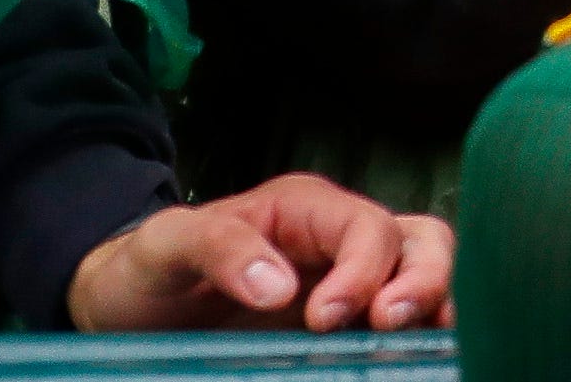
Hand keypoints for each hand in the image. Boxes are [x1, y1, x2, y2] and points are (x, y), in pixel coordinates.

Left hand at [68, 178, 452, 331]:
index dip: (361, 270)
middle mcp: (339, 240)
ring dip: (439, 303)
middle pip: (418, 239)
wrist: (131, 308)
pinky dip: (423, 334)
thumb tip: (280, 287)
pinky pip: (407, 320)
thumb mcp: (165, 246)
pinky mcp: (347, 326)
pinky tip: (417, 359)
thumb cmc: (149, 268)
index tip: (324, 319)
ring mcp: (350, 282)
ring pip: (427, 271)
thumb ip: (218, 248)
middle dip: (424, 278)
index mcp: (304, 210)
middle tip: (389, 326)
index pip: (365, 226)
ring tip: (428, 346)